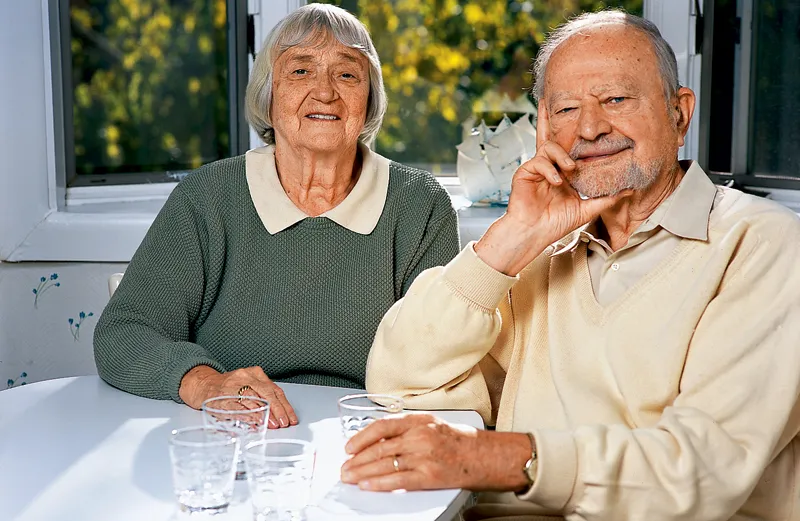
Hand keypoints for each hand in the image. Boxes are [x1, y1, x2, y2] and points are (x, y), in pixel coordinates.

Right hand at [179, 365, 297, 428]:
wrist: (203, 384)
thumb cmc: (230, 387)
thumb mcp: (249, 384)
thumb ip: (264, 395)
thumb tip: (281, 413)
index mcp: (254, 373)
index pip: (274, 389)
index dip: (284, 405)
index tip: (290, 418)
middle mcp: (244, 377)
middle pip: (266, 393)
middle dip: (277, 410)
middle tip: (283, 422)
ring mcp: (232, 387)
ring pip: (252, 400)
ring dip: (264, 414)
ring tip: (272, 424)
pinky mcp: (221, 399)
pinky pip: (236, 408)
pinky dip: (247, 416)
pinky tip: (254, 423)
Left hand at [340, 414, 531, 491]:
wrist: (486, 456)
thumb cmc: (461, 441)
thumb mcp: (432, 424)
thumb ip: (407, 428)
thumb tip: (380, 438)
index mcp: (419, 420)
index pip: (382, 426)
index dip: (361, 437)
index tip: (349, 446)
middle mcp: (420, 436)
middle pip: (380, 447)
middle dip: (357, 459)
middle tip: (345, 466)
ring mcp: (424, 456)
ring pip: (385, 464)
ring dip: (363, 472)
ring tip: (350, 477)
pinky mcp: (429, 476)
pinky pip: (398, 480)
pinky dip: (380, 483)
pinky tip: (368, 485)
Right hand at [474, 104, 631, 275]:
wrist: (534, 234)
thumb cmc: (555, 223)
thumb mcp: (586, 209)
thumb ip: (606, 199)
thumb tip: (628, 190)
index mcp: (562, 173)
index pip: (569, 149)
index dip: (574, 135)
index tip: (583, 120)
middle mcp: (549, 167)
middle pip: (552, 137)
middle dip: (551, 119)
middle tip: (554, 102)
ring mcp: (536, 169)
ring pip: (548, 147)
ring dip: (561, 155)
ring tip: (569, 170)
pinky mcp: (525, 173)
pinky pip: (538, 161)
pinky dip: (549, 169)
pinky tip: (557, 181)